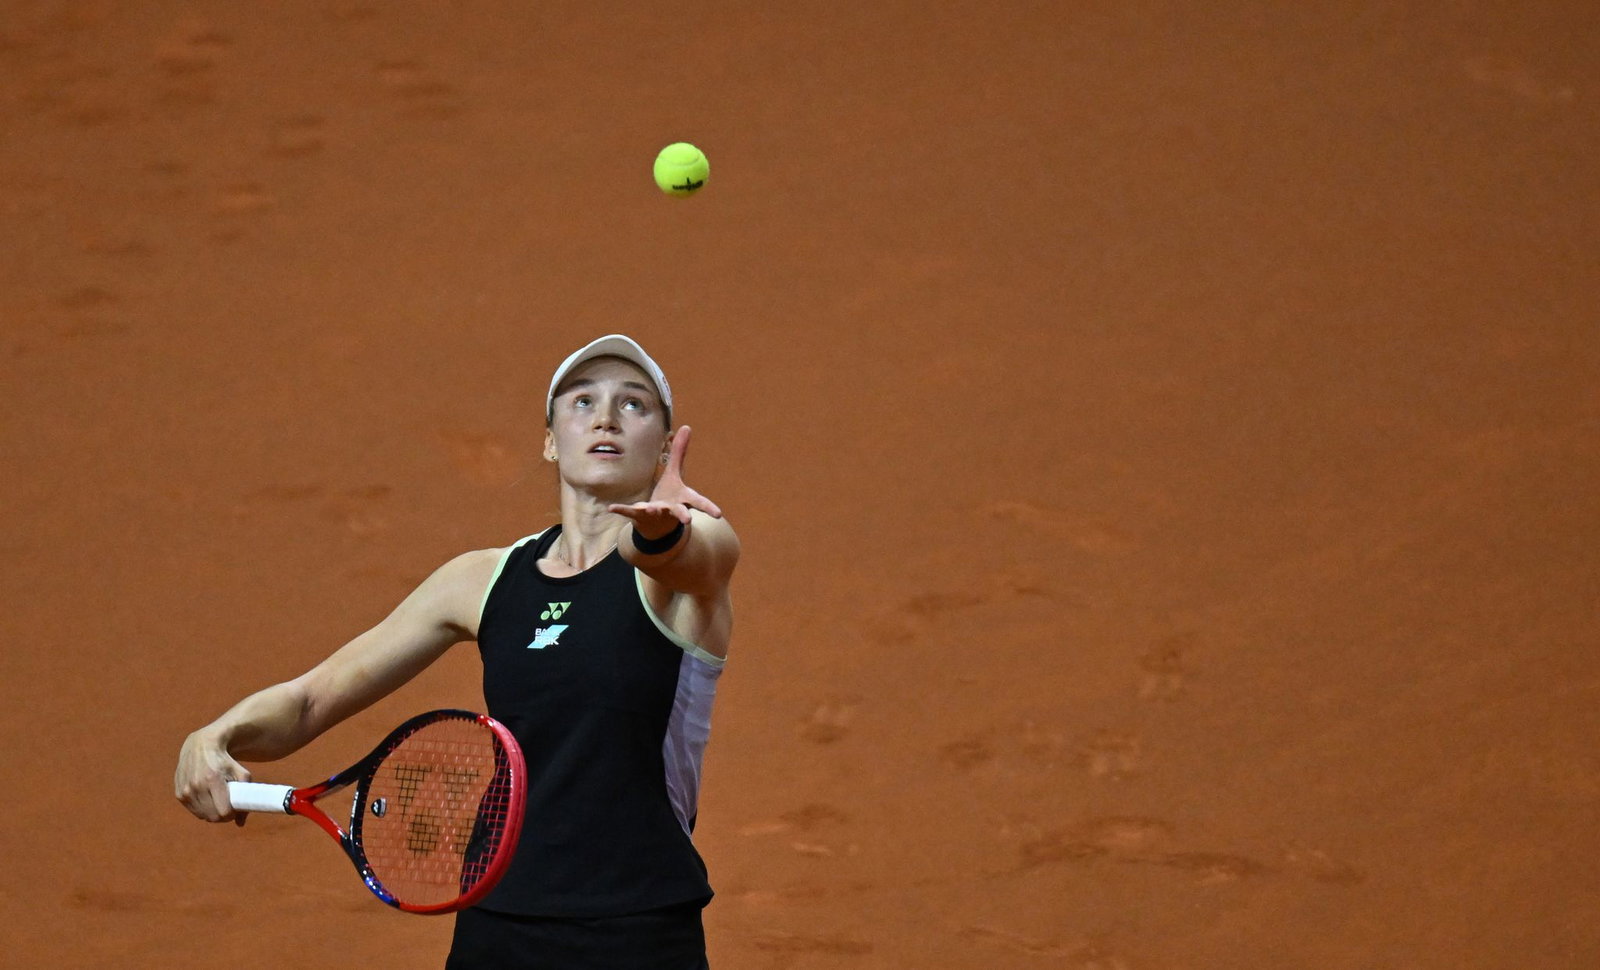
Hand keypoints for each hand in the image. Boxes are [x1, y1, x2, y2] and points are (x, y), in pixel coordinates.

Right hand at [174, 729, 250, 824]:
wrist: (201, 746)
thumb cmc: (226, 761)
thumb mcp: (242, 774)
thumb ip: (246, 796)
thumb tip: (240, 823)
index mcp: (213, 779)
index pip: (224, 811)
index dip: (232, 814)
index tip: (236, 809)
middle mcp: (196, 785)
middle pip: (213, 816)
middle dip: (223, 816)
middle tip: (229, 807)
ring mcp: (186, 790)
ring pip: (203, 816)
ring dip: (213, 813)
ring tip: (219, 802)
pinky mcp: (179, 793)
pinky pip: (194, 811)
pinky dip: (203, 809)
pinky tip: (208, 799)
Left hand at [608, 425, 721, 540]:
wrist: (655, 526)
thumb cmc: (670, 498)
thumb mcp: (674, 474)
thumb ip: (680, 453)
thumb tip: (687, 426)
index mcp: (682, 499)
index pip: (698, 503)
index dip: (709, 508)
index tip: (718, 515)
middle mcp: (671, 509)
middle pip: (679, 512)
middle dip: (683, 515)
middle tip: (688, 520)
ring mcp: (656, 514)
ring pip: (655, 512)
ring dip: (652, 510)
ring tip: (650, 509)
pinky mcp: (639, 516)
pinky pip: (629, 513)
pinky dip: (622, 510)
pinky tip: (611, 507)